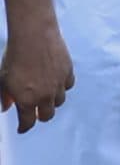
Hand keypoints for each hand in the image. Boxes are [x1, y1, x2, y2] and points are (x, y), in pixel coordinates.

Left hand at [0, 10, 72, 131]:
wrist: (34, 36)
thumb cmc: (14, 56)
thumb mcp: (2, 79)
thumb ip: (5, 97)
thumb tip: (6, 108)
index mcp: (26, 100)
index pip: (28, 122)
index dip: (24, 127)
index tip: (22, 128)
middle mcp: (45, 96)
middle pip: (47, 115)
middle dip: (40, 115)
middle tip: (35, 112)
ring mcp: (58, 85)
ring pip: (59, 101)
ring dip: (51, 101)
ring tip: (45, 95)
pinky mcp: (68, 73)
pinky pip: (67, 86)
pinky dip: (62, 87)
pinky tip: (55, 81)